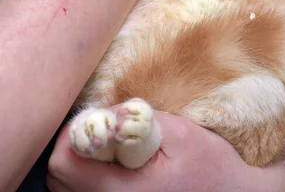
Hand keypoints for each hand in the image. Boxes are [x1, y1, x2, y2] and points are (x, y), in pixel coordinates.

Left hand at [47, 110, 284, 191]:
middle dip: (73, 148)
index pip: (63, 164)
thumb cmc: (210, 166)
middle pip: (60, 179)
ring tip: (111, 148)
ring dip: (81, 164)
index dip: (71, 135)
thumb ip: (137, 122)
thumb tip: (103, 115)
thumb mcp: (179, 133)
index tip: (93, 121)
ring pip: (70, 189)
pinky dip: (93, 178)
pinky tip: (118, 165)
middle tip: (101, 132)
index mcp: (123, 190)